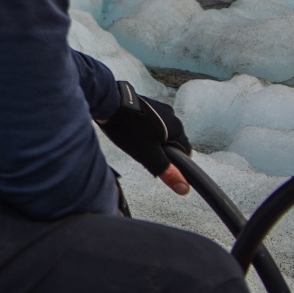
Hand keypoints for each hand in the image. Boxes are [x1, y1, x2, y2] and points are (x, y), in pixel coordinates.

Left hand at [101, 81, 192, 195]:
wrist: (108, 103)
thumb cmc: (128, 129)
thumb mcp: (149, 156)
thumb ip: (167, 172)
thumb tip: (184, 188)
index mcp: (177, 127)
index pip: (185, 151)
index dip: (175, 162)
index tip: (161, 165)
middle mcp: (171, 114)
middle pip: (171, 141)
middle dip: (160, 151)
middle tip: (144, 154)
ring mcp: (158, 107)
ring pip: (159, 131)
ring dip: (150, 139)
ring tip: (134, 142)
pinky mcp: (145, 103)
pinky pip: (149, 121)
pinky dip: (142, 129)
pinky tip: (129, 132)